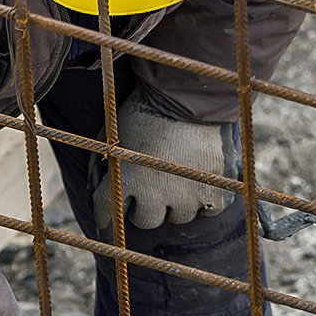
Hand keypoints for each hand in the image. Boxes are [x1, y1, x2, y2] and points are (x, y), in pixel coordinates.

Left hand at [99, 109, 227, 230]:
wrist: (188, 94)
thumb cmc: (146, 111)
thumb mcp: (115, 136)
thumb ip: (106, 165)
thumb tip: (100, 187)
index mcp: (126, 180)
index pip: (107, 213)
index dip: (105, 218)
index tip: (107, 221)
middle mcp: (154, 194)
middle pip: (146, 220)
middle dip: (146, 207)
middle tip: (152, 191)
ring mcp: (187, 194)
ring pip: (179, 216)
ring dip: (176, 202)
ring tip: (179, 180)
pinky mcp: (214, 189)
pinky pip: (209, 208)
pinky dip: (205, 199)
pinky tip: (202, 181)